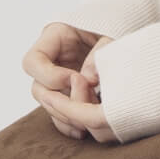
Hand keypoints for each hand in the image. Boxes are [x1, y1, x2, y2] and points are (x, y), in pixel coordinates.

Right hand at [22, 22, 117, 143]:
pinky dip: (68, 124)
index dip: (49, 76)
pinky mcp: (67, 94)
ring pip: (47, 104)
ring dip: (64, 116)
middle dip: (58, 101)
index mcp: (54, 37)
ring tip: (85, 122)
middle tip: (83, 104)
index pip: (33, 61)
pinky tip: (82, 131)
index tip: (74, 79)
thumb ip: (99, 52)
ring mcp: (57, 79)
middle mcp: (50, 60)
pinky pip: (59, 113)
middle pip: (37, 87)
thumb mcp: (110, 33)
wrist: (126, 28)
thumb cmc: (117, 27)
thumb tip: (87, 80)